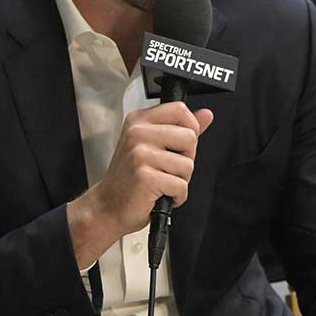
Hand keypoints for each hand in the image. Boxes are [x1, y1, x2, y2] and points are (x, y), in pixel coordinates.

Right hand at [68, 102, 212, 267]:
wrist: (108, 205)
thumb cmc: (131, 177)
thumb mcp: (153, 145)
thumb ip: (181, 128)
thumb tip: (206, 114)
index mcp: (139, 121)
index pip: (179, 110)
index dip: (191, 128)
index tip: (180, 145)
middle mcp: (137, 133)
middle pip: (190, 137)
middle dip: (186, 159)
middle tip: (166, 169)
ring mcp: (139, 154)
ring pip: (187, 165)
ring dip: (180, 180)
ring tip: (161, 183)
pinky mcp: (145, 177)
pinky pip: (180, 186)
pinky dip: (177, 196)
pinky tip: (161, 195)